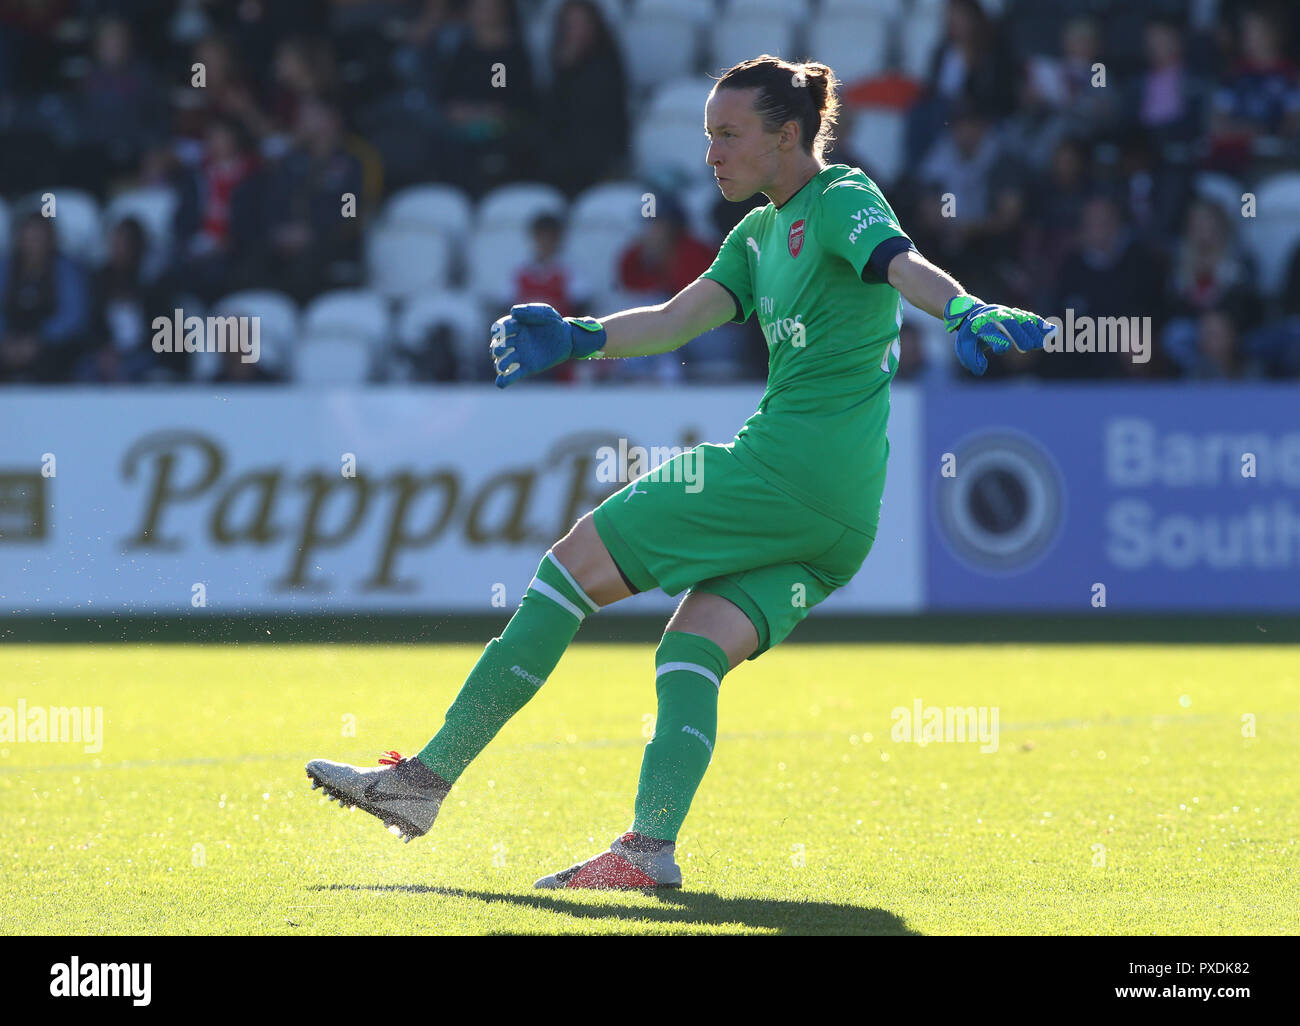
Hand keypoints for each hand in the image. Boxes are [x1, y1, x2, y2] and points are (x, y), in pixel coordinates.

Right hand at [490, 303, 604, 388]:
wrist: (568, 338)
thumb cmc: (555, 323)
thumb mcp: (545, 312)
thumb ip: (529, 311)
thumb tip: (512, 312)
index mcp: (515, 326)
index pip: (499, 328)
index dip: (497, 330)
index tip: (499, 332)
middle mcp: (515, 341)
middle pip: (497, 346)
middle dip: (495, 349)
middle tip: (500, 351)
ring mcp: (520, 355)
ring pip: (503, 362)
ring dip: (499, 365)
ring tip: (502, 367)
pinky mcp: (528, 367)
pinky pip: (513, 375)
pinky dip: (505, 380)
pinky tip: (500, 384)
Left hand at [944, 295, 1055, 375]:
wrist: (974, 314)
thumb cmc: (971, 336)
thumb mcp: (965, 348)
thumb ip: (972, 359)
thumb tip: (980, 369)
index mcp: (981, 325)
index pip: (990, 332)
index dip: (997, 340)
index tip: (1002, 349)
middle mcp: (996, 317)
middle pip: (1009, 323)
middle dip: (1020, 334)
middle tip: (1030, 347)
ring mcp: (1008, 314)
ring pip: (1022, 320)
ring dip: (1034, 331)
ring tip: (1044, 343)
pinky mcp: (1018, 315)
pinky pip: (1031, 319)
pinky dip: (1041, 325)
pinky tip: (1053, 332)